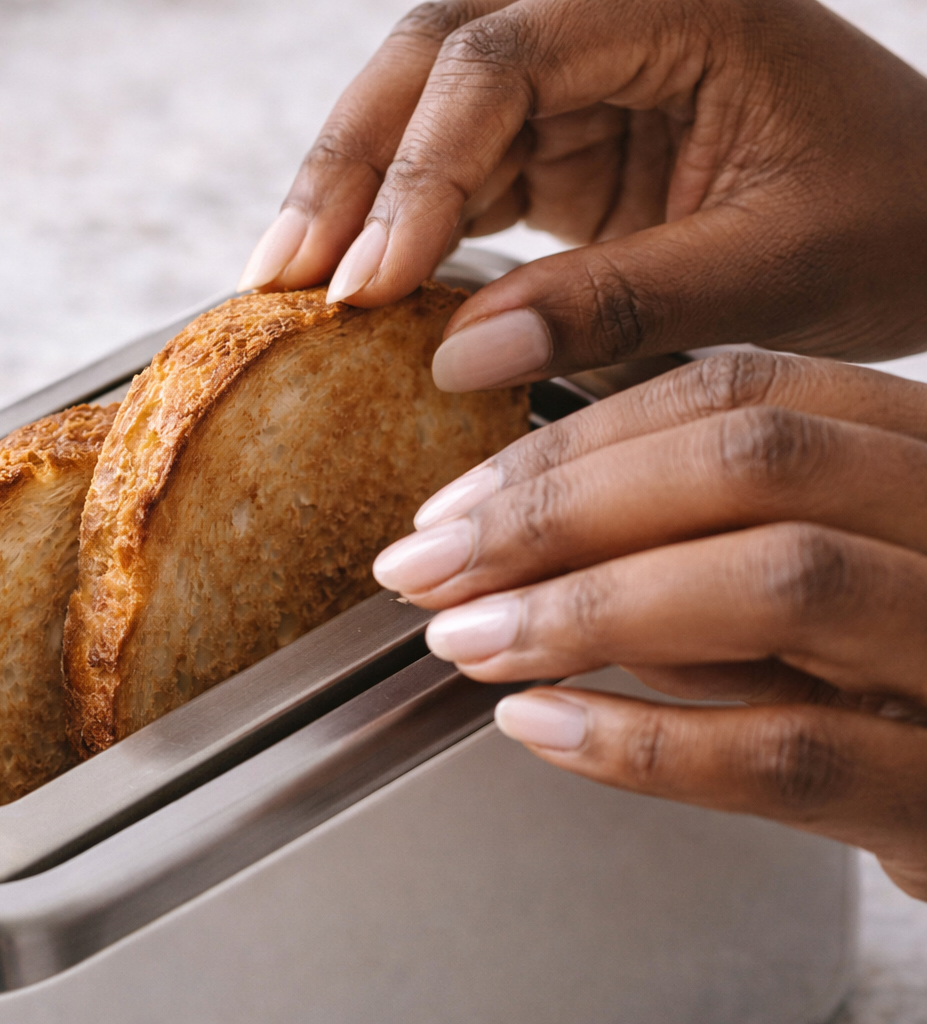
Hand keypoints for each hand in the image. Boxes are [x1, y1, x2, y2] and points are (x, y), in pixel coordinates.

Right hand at [236, 0, 926, 389]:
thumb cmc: (892, 221)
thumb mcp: (771, 266)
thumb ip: (615, 302)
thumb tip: (453, 357)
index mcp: (675, 3)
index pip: (498, 60)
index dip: (419, 171)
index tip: (366, 283)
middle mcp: (608, 16)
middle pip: (429, 58)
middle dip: (346, 167)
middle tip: (280, 276)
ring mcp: (575, 75)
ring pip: (419, 111)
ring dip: (352, 199)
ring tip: (283, 290)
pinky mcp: (556, 138)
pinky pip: (450, 168)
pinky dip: (396, 229)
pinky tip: (353, 289)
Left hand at [372, 352, 926, 898]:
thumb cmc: (895, 688)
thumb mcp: (802, 592)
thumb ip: (694, 552)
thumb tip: (511, 543)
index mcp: (920, 454)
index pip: (737, 397)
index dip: (571, 443)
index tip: (452, 501)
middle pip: (752, 461)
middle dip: (556, 509)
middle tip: (425, 567)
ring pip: (778, 579)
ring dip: (584, 608)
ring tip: (464, 640)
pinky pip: (792, 753)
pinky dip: (643, 740)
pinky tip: (539, 728)